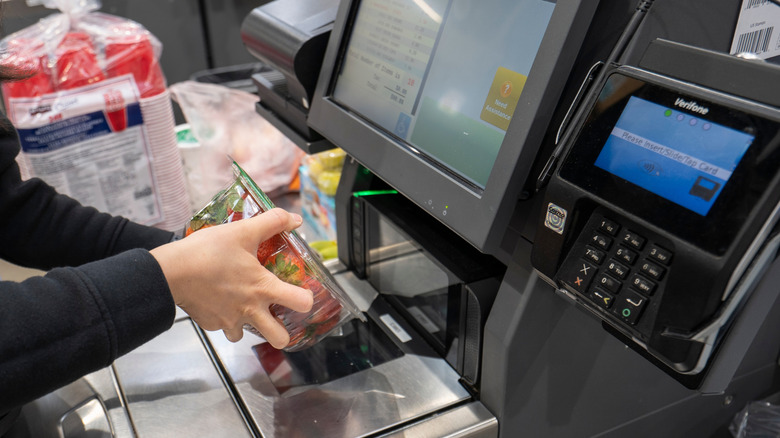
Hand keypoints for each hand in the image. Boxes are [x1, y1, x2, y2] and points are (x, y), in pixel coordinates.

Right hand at [150, 208, 313, 347]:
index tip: (302, 295)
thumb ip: (272, 222)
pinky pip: (222, 327)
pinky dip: (222, 318)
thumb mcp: (243, 231)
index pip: (302, 303)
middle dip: (282, 333)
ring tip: (241, 306)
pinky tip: (217, 301)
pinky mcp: (211, 325)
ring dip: (247, 325)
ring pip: (246, 335)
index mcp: (263, 288)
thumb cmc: (207, 252)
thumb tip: (294, 219)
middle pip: (280, 339)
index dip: (307, 300)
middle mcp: (250, 310)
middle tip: (276, 318)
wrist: (170, 272)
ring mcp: (230, 321)